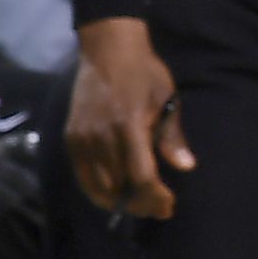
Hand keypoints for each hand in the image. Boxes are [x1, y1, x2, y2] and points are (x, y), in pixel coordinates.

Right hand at [69, 16, 190, 215]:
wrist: (107, 50)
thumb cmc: (144, 73)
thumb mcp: (166, 99)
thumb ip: (172, 136)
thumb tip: (186, 166)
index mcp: (127, 125)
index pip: (141, 177)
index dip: (155, 197)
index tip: (169, 205)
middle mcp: (100, 136)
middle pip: (120, 187)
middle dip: (141, 204)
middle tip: (159, 209)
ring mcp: (82, 138)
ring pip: (99, 187)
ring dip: (120, 201)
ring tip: (140, 204)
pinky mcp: (71, 138)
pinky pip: (83, 175)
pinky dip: (99, 190)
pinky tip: (116, 193)